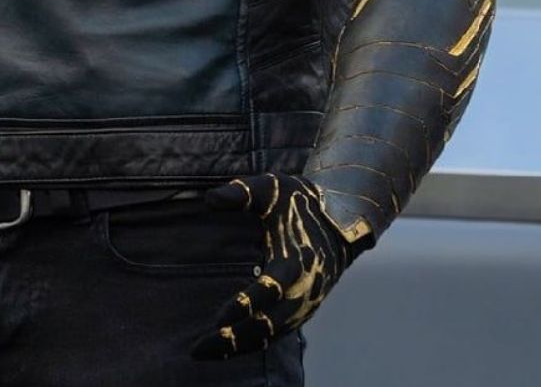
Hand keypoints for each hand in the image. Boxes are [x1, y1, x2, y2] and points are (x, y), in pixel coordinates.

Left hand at [190, 173, 370, 359]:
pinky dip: (254, 344)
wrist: (340, 222)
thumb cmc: (300, 203)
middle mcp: (302, 290)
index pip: (270, 290)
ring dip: (240, 347)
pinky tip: (229, 349)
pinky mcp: (302, 311)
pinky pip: (277, 334)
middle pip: (268, 324)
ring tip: (206, 353)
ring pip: (271, 336)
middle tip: (199, 347)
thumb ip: (243, 192)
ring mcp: (303, 305)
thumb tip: (210, 199)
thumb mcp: (272, 187)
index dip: (247, 304)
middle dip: (234, 338)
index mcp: (296, 262)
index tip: (221, 316)